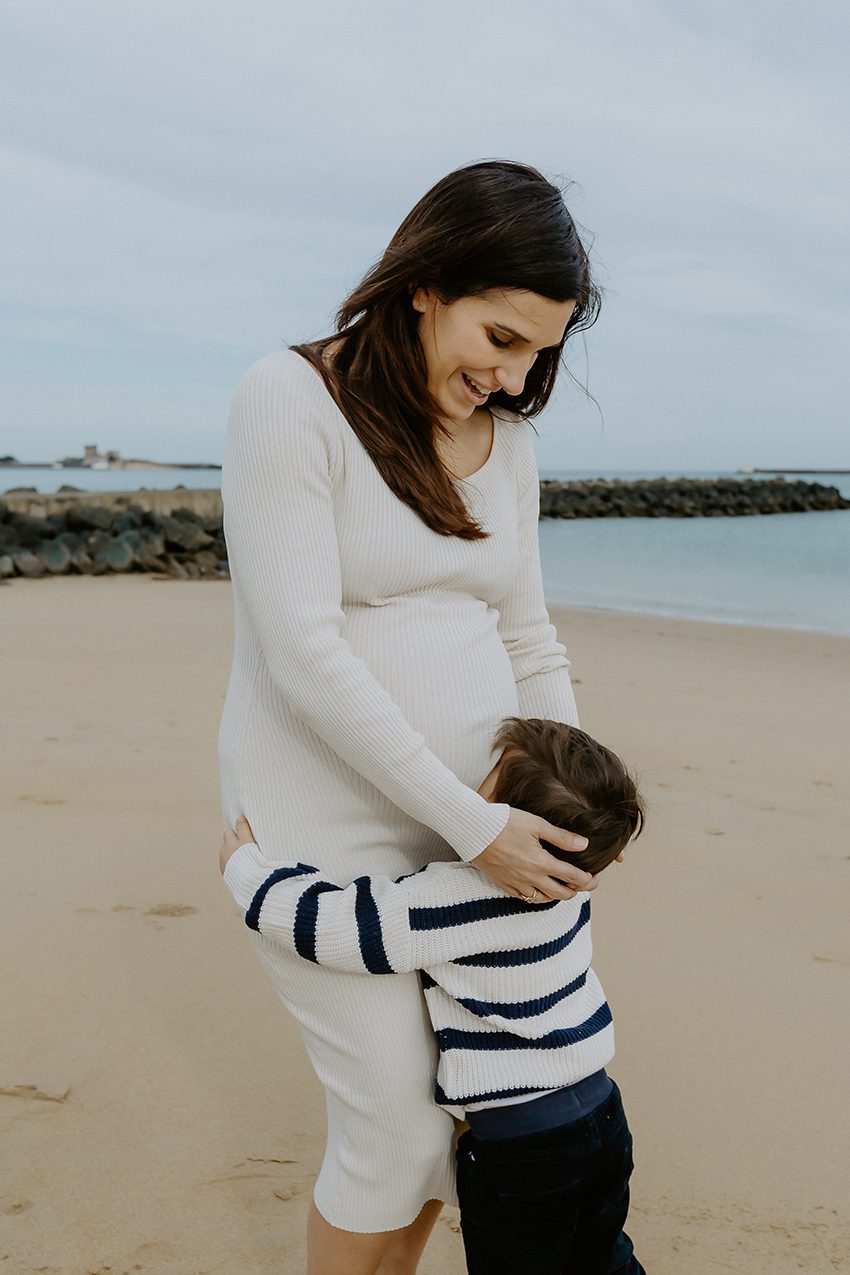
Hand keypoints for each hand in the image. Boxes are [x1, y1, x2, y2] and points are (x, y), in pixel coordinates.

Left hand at [219, 815, 254, 875]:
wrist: (248, 881)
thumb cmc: (250, 858)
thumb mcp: (248, 841)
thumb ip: (243, 829)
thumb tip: (240, 817)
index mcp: (229, 842)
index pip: (229, 832)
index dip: (236, 833)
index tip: (244, 835)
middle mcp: (224, 852)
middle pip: (227, 844)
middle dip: (233, 844)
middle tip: (245, 846)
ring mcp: (224, 863)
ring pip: (227, 854)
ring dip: (233, 855)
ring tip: (245, 858)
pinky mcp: (226, 874)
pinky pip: (229, 865)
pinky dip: (234, 864)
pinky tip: (243, 867)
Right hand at [471, 807, 597, 901]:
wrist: (473, 830)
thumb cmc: (504, 822)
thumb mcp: (536, 824)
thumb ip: (561, 837)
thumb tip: (584, 845)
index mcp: (541, 863)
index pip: (573, 877)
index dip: (588, 879)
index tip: (594, 876)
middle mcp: (531, 878)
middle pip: (562, 894)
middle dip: (576, 890)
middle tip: (583, 883)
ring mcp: (516, 884)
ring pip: (544, 900)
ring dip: (557, 894)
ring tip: (562, 884)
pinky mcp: (504, 885)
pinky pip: (525, 898)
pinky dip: (537, 896)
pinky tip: (540, 887)